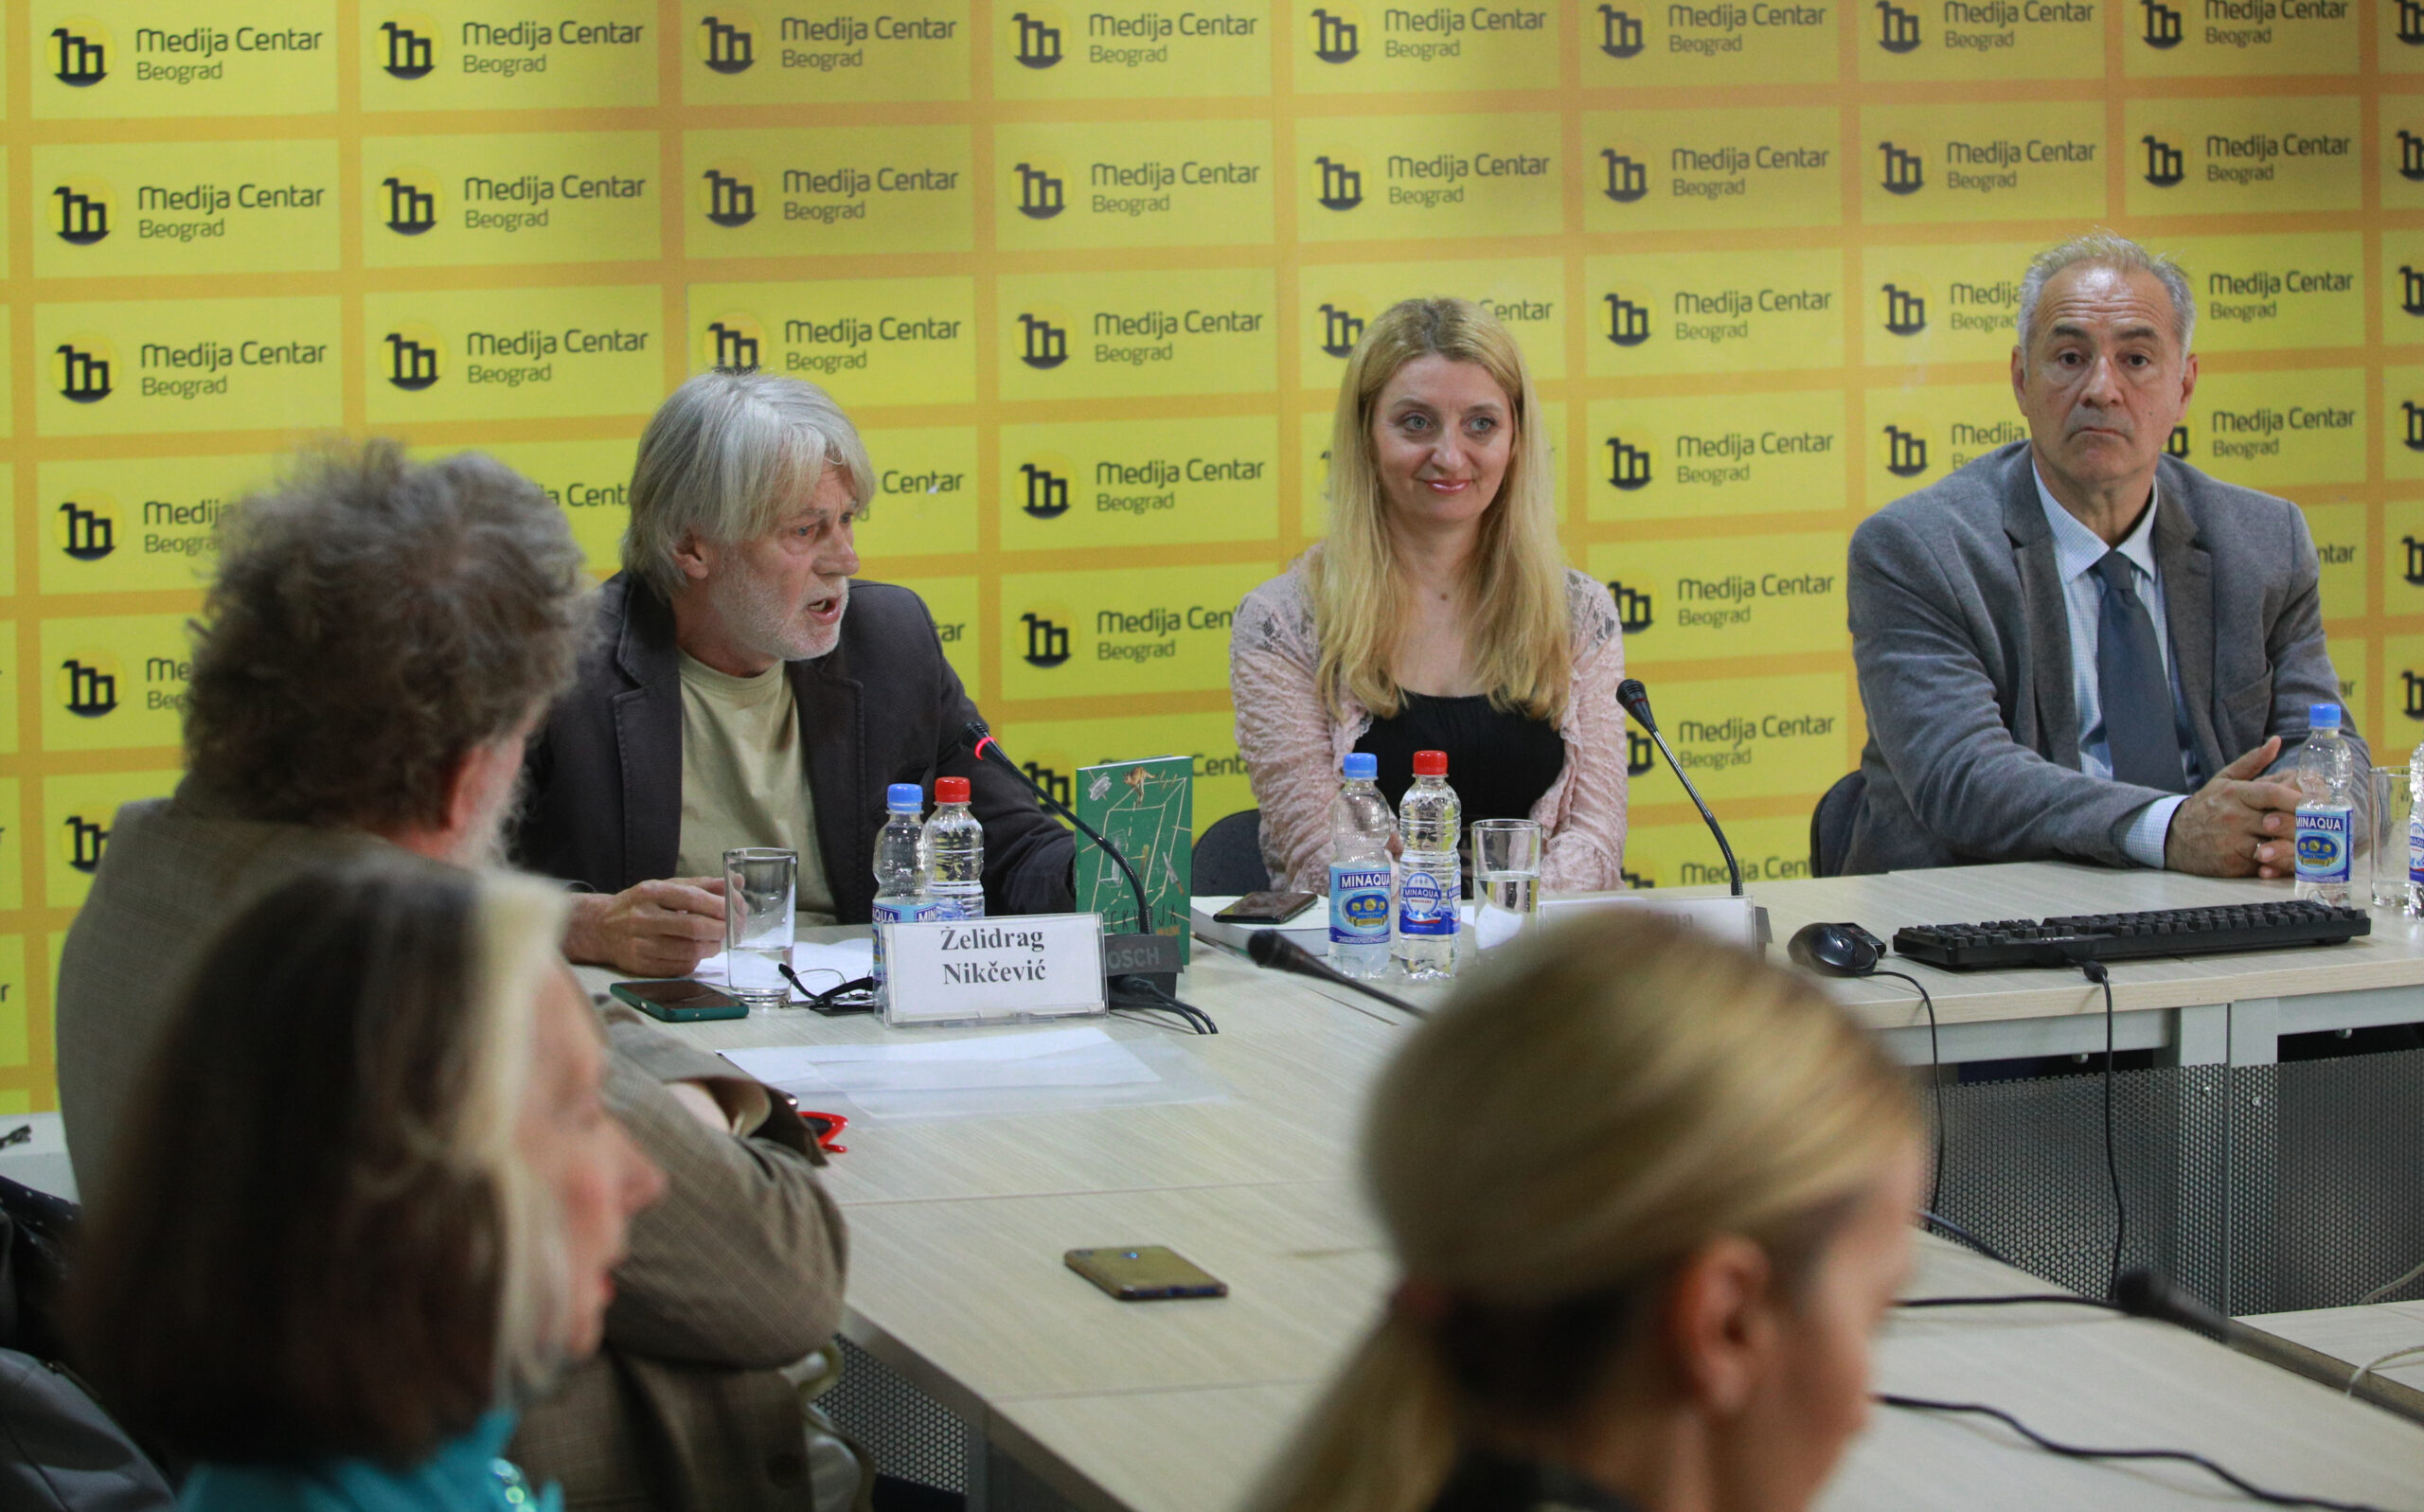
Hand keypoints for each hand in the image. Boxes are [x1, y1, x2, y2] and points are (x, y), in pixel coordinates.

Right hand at [564, 877, 727, 974]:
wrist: (600, 927)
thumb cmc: (641, 905)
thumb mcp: (667, 887)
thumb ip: (703, 885)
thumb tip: (737, 883)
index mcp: (650, 892)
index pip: (693, 899)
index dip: (721, 906)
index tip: (738, 910)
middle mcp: (642, 918)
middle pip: (694, 928)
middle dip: (721, 929)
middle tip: (734, 928)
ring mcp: (640, 944)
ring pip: (689, 951)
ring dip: (712, 946)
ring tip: (717, 940)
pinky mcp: (641, 965)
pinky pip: (680, 967)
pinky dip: (696, 960)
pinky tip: (698, 951)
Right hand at [2163, 737, 2304, 878]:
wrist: (2173, 838)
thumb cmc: (2206, 807)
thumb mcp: (2224, 780)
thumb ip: (2253, 762)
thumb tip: (2276, 742)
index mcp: (2234, 794)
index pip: (2271, 793)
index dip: (2296, 798)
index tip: (2315, 802)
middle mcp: (2233, 817)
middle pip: (2278, 821)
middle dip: (2304, 824)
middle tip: (2324, 825)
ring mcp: (2233, 842)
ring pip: (2275, 845)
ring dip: (2297, 846)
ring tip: (2315, 844)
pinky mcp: (2233, 863)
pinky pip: (2265, 864)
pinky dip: (2281, 863)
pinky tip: (2293, 859)